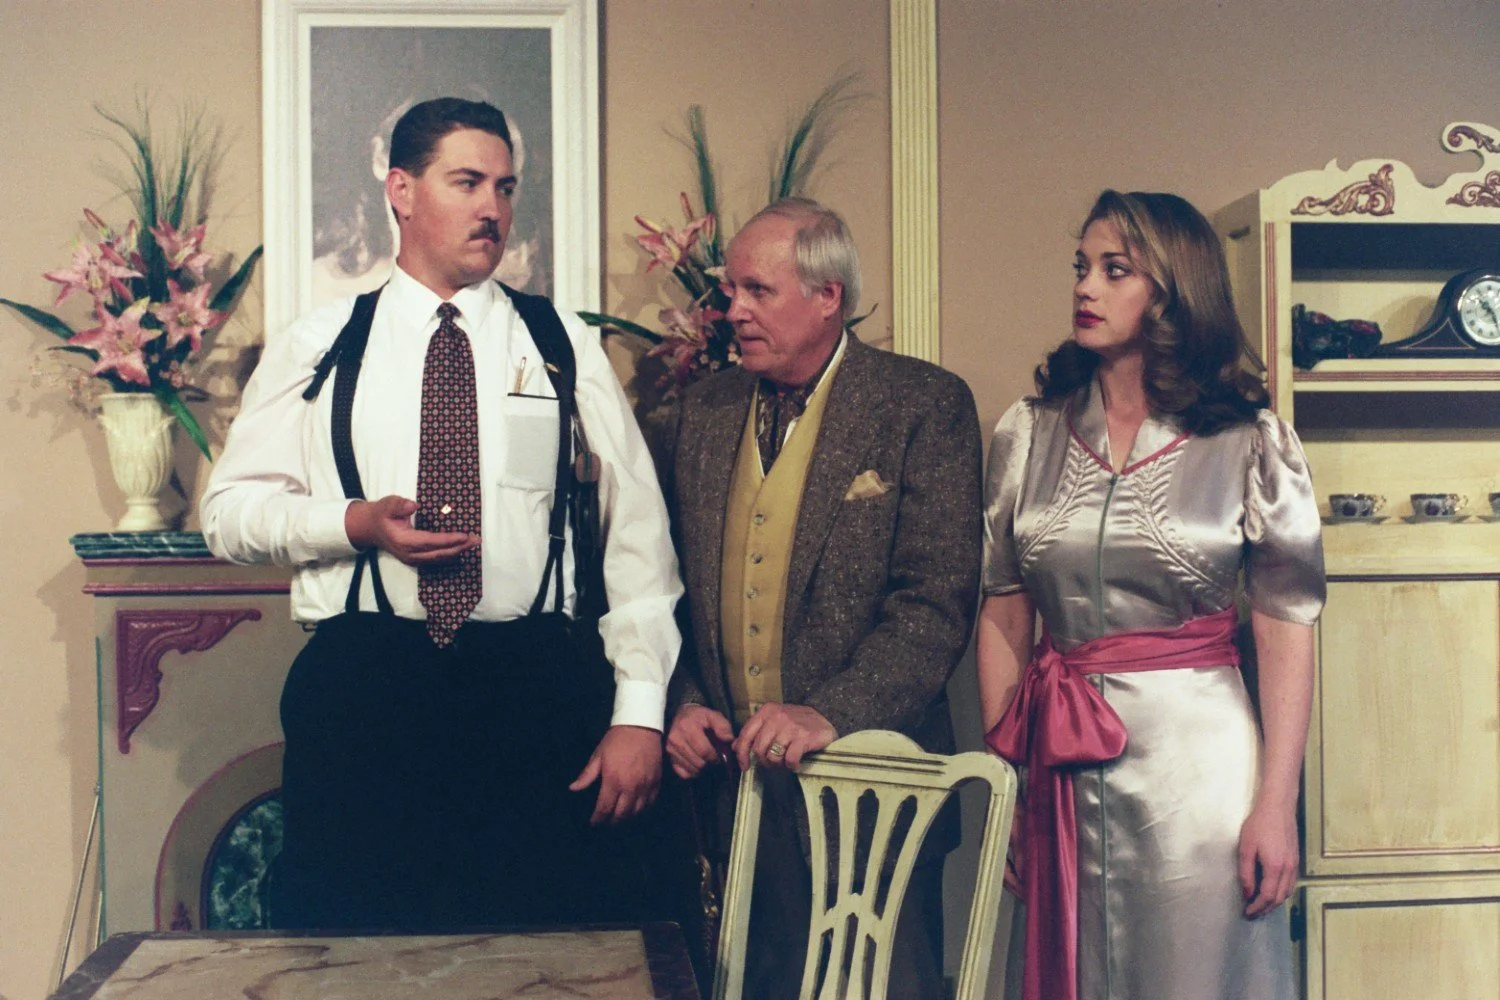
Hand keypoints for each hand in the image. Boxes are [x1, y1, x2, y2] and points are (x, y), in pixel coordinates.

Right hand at [345, 496, 479, 565]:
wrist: (370, 528)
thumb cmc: (381, 514)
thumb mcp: (388, 504)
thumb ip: (399, 505)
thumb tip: (414, 505)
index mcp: (403, 540)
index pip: (429, 542)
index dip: (448, 540)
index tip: (464, 536)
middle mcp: (409, 554)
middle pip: (438, 553)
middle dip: (459, 547)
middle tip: (476, 540)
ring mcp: (412, 559)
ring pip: (438, 558)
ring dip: (457, 551)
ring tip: (473, 543)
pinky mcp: (416, 559)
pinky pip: (436, 559)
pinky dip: (450, 554)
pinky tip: (461, 548)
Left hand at [568, 725, 661, 825]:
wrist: (641, 725)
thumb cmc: (616, 740)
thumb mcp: (598, 755)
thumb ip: (587, 775)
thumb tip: (573, 788)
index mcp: (613, 780)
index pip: (604, 808)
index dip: (598, 819)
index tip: (594, 823)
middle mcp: (630, 787)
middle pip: (621, 814)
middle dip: (612, 822)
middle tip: (606, 823)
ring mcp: (645, 785)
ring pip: (637, 812)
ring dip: (627, 818)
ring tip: (620, 818)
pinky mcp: (656, 782)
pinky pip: (651, 803)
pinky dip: (643, 810)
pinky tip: (636, 810)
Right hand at [665, 704, 735, 779]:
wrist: (679, 715)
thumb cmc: (698, 717)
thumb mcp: (712, 715)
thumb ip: (723, 726)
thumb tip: (729, 740)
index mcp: (687, 728)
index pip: (704, 751)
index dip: (715, 757)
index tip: (720, 756)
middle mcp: (676, 740)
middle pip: (699, 762)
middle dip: (710, 764)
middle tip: (715, 760)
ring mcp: (670, 750)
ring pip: (692, 770)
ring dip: (702, 769)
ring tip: (706, 761)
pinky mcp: (669, 758)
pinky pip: (683, 773)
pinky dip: (692, 772)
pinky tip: (697, 764)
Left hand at [734, 702, 836, 771]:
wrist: (826, 718)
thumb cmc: (797, 722)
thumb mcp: (774, 721)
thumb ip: (756, 731)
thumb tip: (735, 746)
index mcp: (767, 711)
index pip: (746, 734)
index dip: (742, 753)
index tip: (744, 766)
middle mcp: (777, 716)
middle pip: (758, 749)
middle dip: (764, 761)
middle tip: (773, 763)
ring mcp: (790, 726)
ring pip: (773, 756)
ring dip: (778, 764)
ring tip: (785, 762)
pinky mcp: (803, 737)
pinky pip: (789, 759)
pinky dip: (792, 765)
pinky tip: (796, 763)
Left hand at [1238, 800, 1298, 917]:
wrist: (1278, 807)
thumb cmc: (1259, 824)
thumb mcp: (1246, 848)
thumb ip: (1246, 872)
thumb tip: (1247, 893)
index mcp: (1275, 867)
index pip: (1266, 896)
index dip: (1256, 907)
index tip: (1246, 913)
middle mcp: (1288, 869)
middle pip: (1279, 898)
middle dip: (1265, 909)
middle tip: (1252, 913)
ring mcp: (1294, 865)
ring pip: (1287, 893)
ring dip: (1274, 903)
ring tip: (1261, 906)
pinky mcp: (1296, 860)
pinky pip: (1291, 884)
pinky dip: (1281, 893)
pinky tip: (1272, 891)